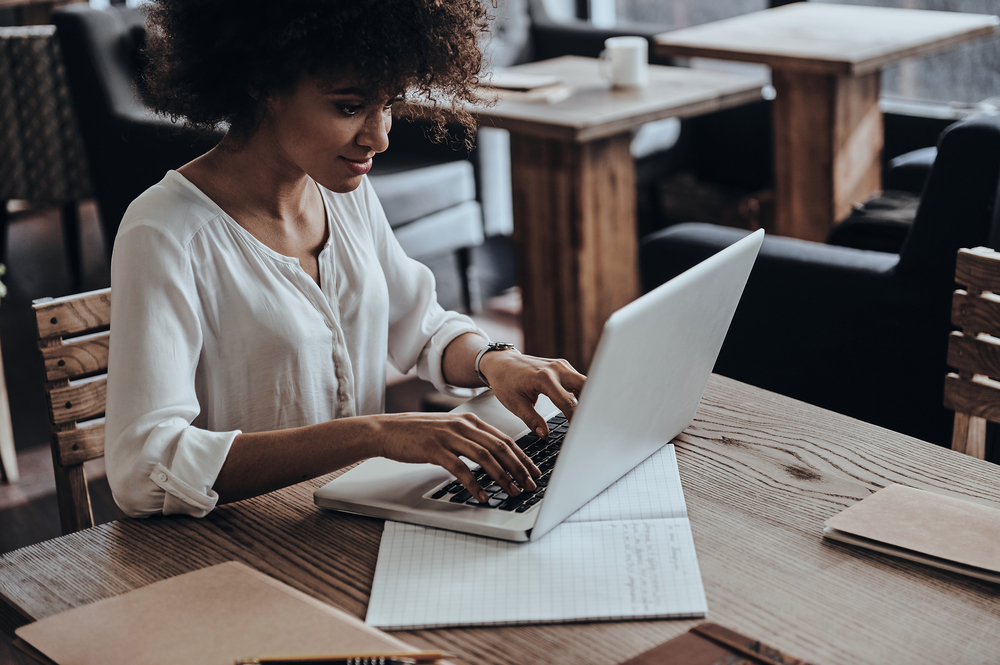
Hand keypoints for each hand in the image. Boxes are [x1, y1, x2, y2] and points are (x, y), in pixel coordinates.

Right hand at [373, 412, 539, 501]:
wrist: (387, 430)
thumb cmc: (417, 433)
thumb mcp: (449, 430)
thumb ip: (469, 439)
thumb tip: (493, 457)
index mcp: (469, 421)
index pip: (504, 438)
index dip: (522, 456)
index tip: (533, 471)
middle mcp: (462, 426)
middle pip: (499, 447)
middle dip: (518, 468)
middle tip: (530, 485)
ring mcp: (449, 437)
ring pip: (485, 457)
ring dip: (502, 476)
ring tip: (512, 491)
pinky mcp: (435, 450)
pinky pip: (461, 469)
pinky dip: (474, 484)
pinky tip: (482, 495)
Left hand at [477, 351, 585, 438]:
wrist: (501, 363)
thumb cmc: (505, 381)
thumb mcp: (515, 404)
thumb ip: (532, 420)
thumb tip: (545, 435)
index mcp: (543, 378)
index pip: (567, 402)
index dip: (576, 419)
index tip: (579, 431)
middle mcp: (556, 369)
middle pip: (585, 387)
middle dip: (590, 405)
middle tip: (591, 423)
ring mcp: (561, 365)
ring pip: (585, 383)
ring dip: (587, 399)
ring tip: (588, 417)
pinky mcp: (563, 366)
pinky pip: (578, 380)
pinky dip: (581, 393)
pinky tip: (580, 407)